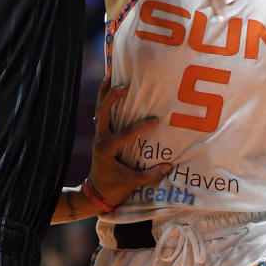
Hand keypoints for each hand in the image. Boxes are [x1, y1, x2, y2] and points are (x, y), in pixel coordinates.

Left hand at [87, 79, 167, 208]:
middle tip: (125, 85)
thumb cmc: (114, 188)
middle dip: (112, 98)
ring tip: (111, 73)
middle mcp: (100, 138)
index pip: (124, 133)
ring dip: (105, 91)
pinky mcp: (101, 132)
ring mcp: (99, 133)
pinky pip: (102, 111)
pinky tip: (110, 85)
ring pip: (99, 108)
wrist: (96, 193)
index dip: (140, 126)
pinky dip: (105, 97)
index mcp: (107, 149)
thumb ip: (150, 175)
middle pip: (103, 112)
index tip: (155, 120)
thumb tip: (169, 165)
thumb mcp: (132, 183)